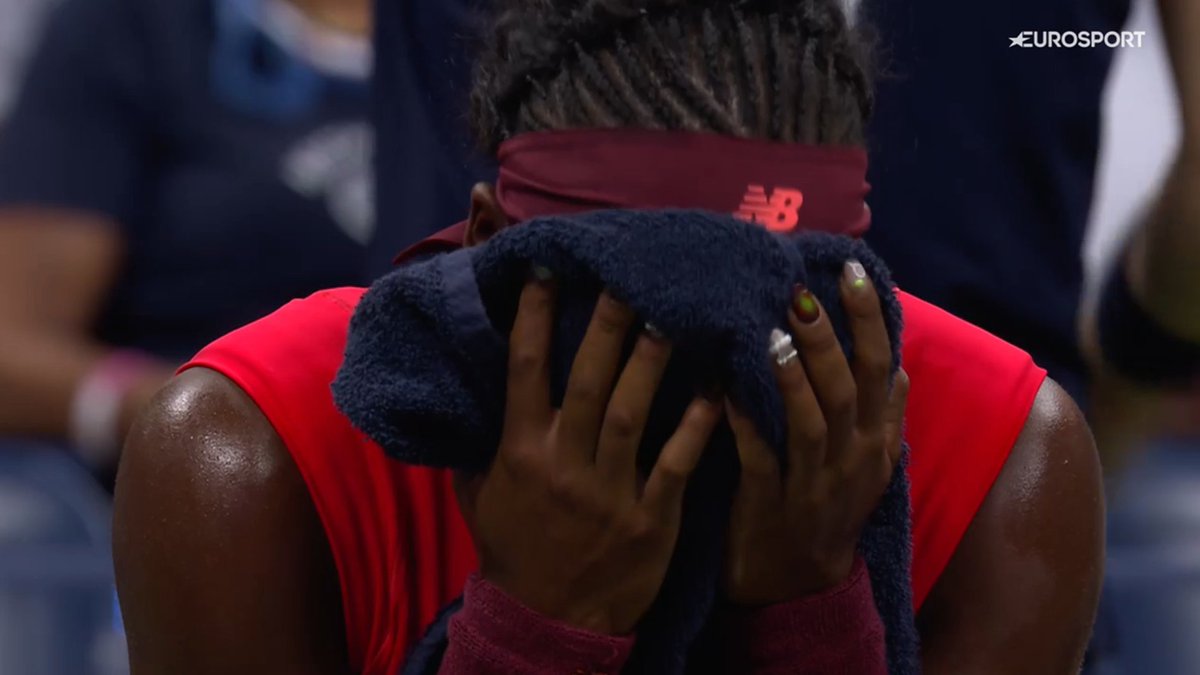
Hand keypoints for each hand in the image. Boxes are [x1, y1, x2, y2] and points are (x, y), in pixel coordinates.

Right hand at [455, 272, 722, 633]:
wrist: (549, 623)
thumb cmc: (515, 551)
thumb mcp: (482, 495)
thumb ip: (482, 441)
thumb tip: (472, 388)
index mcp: (520, 451)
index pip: (526, 371)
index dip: (535, 318)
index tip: (549, 271)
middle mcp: (562, 464)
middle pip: (586, 380)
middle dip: (608, 324)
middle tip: (631, 274)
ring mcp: (608, 492)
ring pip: (632, 412)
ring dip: (653, 360)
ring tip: (676, 313)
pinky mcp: (650, 519)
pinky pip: (675, 462)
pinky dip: (697, 426)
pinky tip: (718, 389)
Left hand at [723, 261, 908, 605]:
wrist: (800, 587)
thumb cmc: (828, 513)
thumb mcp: (868, 468)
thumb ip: (882, 418)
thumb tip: (901, 367)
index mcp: (874, 441)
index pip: (881, 369)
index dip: (870, 320)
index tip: (853, 272)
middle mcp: (852, 459)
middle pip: (847, 389)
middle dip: (828, 338)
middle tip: (802, 293)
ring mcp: (814, 484)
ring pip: (810, 422)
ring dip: (792, 377)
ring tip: (771, 334)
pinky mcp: (771, 505)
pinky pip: (760, 458)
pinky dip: (745, 423)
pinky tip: (725, 390)